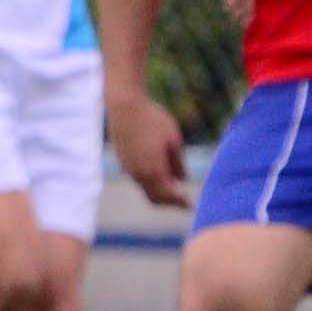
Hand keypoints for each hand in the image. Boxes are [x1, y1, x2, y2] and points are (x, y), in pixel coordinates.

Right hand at [109, 88, 189, 207]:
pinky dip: (149, 181)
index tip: (189, 205)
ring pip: (144, 188)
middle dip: (168, 202)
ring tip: (172, 185)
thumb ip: (178, 163)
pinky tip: (157, 172)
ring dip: (158, 191)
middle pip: (154, 198)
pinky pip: (137, 178)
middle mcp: (138, 175)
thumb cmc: (153, 120)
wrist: (124, 105)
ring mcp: (128, 168)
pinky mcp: (122, 160)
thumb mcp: (173, 139)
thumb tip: (182, 179)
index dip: (180, 202)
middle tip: (181, 201)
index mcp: (154, 171)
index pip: (168, 196)